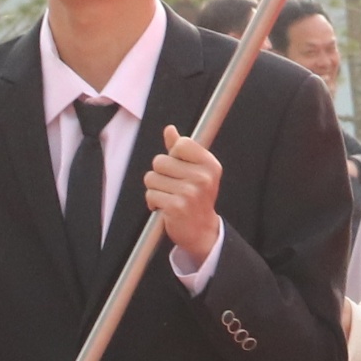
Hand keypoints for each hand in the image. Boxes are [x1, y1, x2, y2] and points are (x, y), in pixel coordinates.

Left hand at [141, 124, 223, 263]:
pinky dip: (153, 202)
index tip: (180, 168)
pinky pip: (150, 194)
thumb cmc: (197, 198)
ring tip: (169, 196)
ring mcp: (190, 192)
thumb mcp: (196, 171)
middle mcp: (202, 177)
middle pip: (160, 161)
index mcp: (210, 165)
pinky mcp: (176, 206)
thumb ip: (182, 150)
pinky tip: (165, 208)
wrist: (202, 231)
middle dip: (160, 174)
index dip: (174, 155)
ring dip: (155, 189)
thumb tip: (170, 130)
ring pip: (151, 178)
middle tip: (173, 186)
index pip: (181, 144)